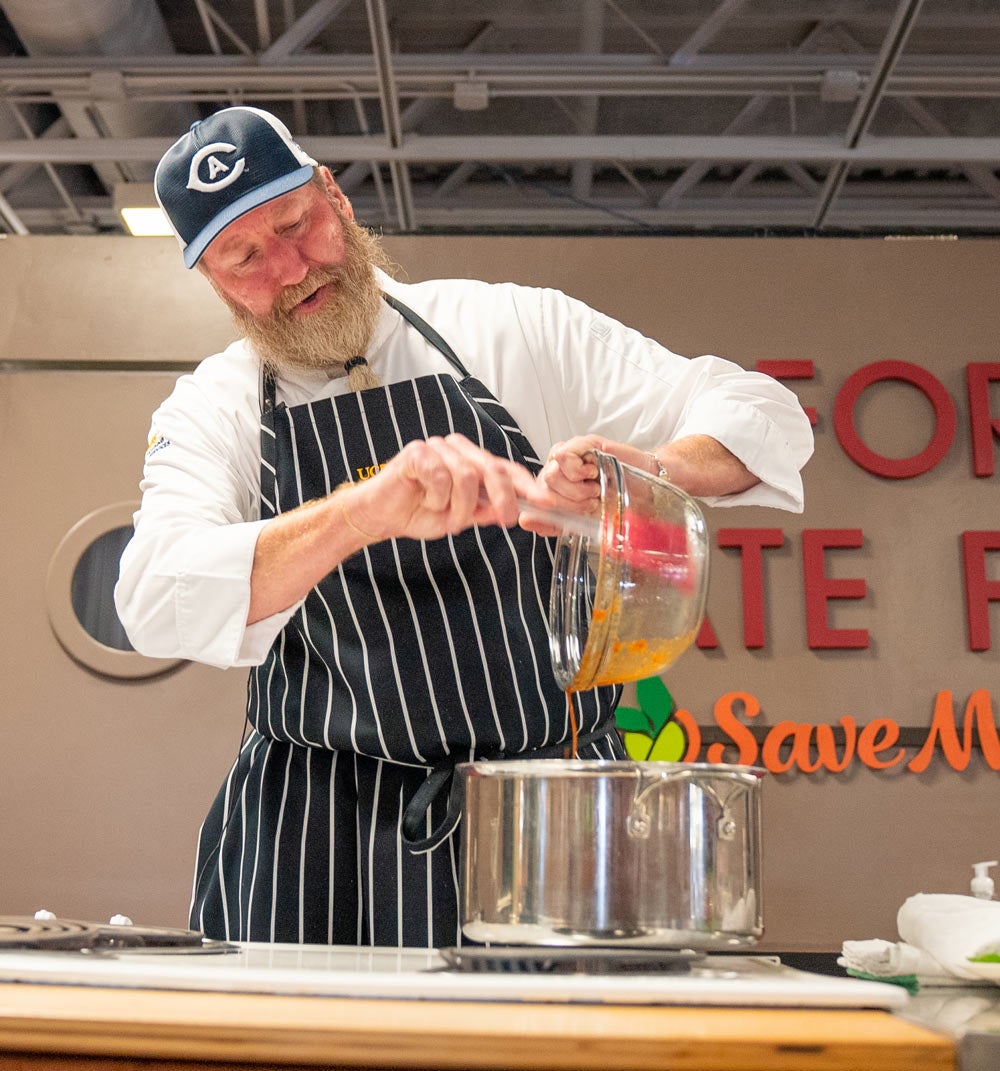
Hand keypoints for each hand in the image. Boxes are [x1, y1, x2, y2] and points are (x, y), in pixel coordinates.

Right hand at [343, 433, 539, 541]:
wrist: (380, 516)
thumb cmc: (418, 512)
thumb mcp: (460, 517)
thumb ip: (485, 511)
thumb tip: (511, 511)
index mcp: (471, 461)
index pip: (506, 469)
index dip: (528, 485)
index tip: (546, 502)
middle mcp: (457, 450)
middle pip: (492, 469)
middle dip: (503, 499)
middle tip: (505, 520)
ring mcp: (437, 448)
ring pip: (467, 477)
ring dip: (460, 507)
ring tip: (447, 517)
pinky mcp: (417, 453)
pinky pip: (440, 476)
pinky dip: (439, 498)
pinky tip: (428, 501)